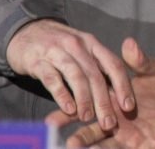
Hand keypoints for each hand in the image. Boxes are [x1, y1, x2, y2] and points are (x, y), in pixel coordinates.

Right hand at [7, 18, 134, 129]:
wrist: (26, 32)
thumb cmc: (60, 47)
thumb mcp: (82, 50)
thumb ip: (97, 67)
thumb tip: (116, 93)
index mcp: (92, 44)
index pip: (113, 64)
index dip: (123, 86)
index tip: (129, 106)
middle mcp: (78, 45)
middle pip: (96, 74)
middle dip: (104, 100)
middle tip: (109, 122)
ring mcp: (57, 52)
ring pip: (76, 76)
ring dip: (84, 99)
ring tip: (88, 118)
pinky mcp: (38, 61)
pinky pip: (52, 78)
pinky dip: (62, 94)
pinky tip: (68, 109)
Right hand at [46, 37, 154, 148]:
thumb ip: (142, 62)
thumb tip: (128, 43)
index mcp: (115, 94)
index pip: (90, 94)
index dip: (74, 97)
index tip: (59, 98)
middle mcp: (114, 114)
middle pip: (87, 120)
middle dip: (69, 122)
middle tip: (51, 125)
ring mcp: (123, 132)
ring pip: (97, 139)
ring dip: (83, 141)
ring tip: (69, 144)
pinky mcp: (134, 146)